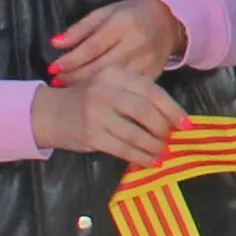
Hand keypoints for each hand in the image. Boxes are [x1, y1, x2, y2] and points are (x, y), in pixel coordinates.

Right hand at [33, 70, 179, 162]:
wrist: (49, 113)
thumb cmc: (88, 100)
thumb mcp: (111, 87)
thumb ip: (137, 96)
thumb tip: (173, 118)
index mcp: (116, 74)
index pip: (151, 91)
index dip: (172, 109)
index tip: (186, 124)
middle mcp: (106, 89)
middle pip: (145, 111)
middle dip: (163, 129)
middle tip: (171, 140)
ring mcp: (97, 112)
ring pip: (135, 132)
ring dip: (153, 146)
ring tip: (162, 153)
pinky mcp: (92, 134)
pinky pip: (123, 148)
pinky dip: (140, 156)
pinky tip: (150, 162)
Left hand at [51, 0, 192, 87]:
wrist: (169, 20)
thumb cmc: (131, 14)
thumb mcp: (105, 12)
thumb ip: (80, 29)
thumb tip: (55, 44)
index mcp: (123, 24)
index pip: (92, 46)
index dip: (71, 60)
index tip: (53, 68)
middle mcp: (136, 44)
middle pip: (100, 66)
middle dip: (75, 76)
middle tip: (56, 83)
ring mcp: (146, 62)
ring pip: (113, 81)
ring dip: (88, 87)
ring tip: (69, 91)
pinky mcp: (153, 75)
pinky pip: (127, 88)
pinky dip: (108, 93)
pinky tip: (94, 94)